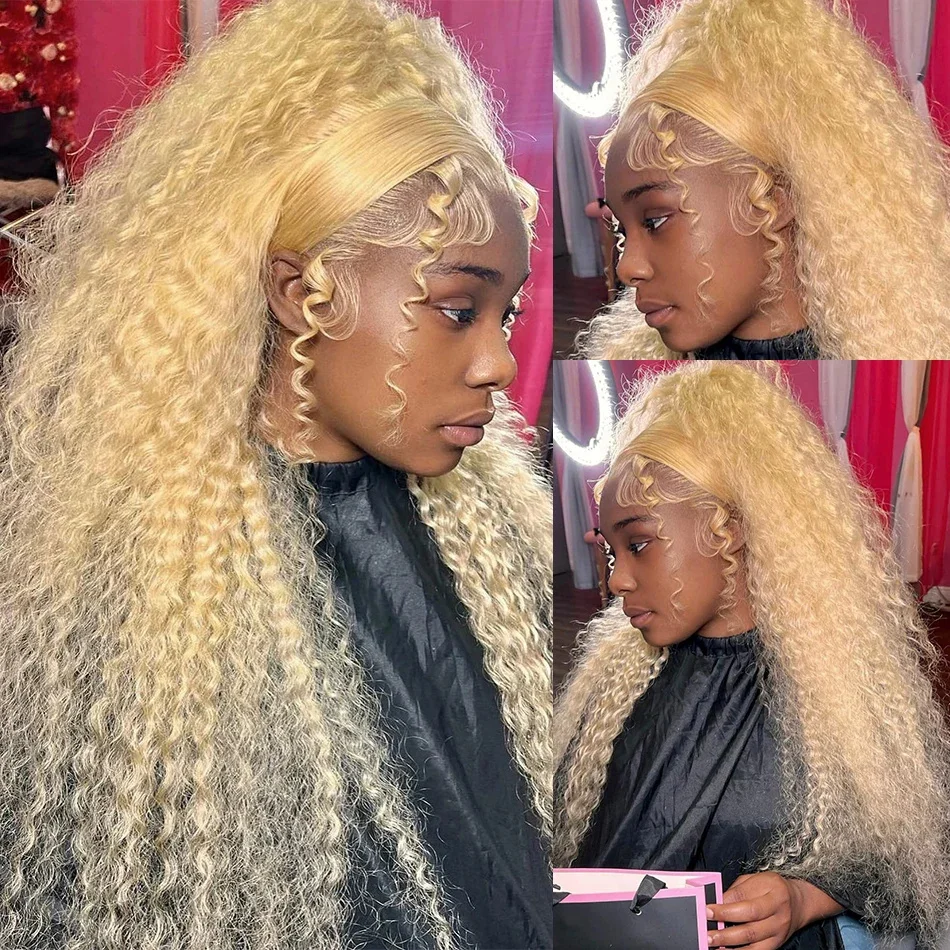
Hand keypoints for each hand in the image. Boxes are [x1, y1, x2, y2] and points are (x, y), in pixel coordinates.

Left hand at [705, 872, 843, 948]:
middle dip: (725, 929)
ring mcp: (778, 931)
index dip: (724, 906)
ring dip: (730, 943)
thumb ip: (737, 890)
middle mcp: (778, 913)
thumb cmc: (772, 888)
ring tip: (713, 943)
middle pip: (749, 923)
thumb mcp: (755, 879)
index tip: (707, 910)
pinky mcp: (777, 944)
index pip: (744, 900)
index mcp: (773, 891)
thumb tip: (717, 901)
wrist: (798, 903)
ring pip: (753, 940)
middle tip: (706, 931)